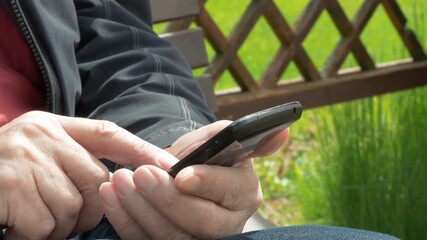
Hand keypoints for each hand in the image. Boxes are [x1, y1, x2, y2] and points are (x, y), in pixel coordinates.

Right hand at [0, 111, 171, 238]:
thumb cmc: (1, 176)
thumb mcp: (38, 156)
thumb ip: (73, 162)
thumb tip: (118, 183)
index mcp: (53, 125)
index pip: (108, 133)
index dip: (142, 150)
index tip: (171, 165)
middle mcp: (41, 133)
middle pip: (98, 180)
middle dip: (88, 209)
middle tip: (56, 215)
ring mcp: (24, 155)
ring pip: (74, 205)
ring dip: (56, 225)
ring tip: (30, 218)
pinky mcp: (8, 182)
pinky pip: (45, 222)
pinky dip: (35, 234)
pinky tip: (15, 225)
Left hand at [99, 120, 288, 238]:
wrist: (180, 175)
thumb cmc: (201, 156)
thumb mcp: (216, 140)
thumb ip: (237, 135)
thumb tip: (282, 131)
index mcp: (243, 193)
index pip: (230, 193)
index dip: (208, 184)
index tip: (182, 174)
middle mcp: (227, 223)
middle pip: (202, 224)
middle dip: (167, 200)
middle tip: (140, 175)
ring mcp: (198, 239)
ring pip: (171, 237)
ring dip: (140, 210)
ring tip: (119, 182)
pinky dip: (126, 221)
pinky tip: (111, 197)